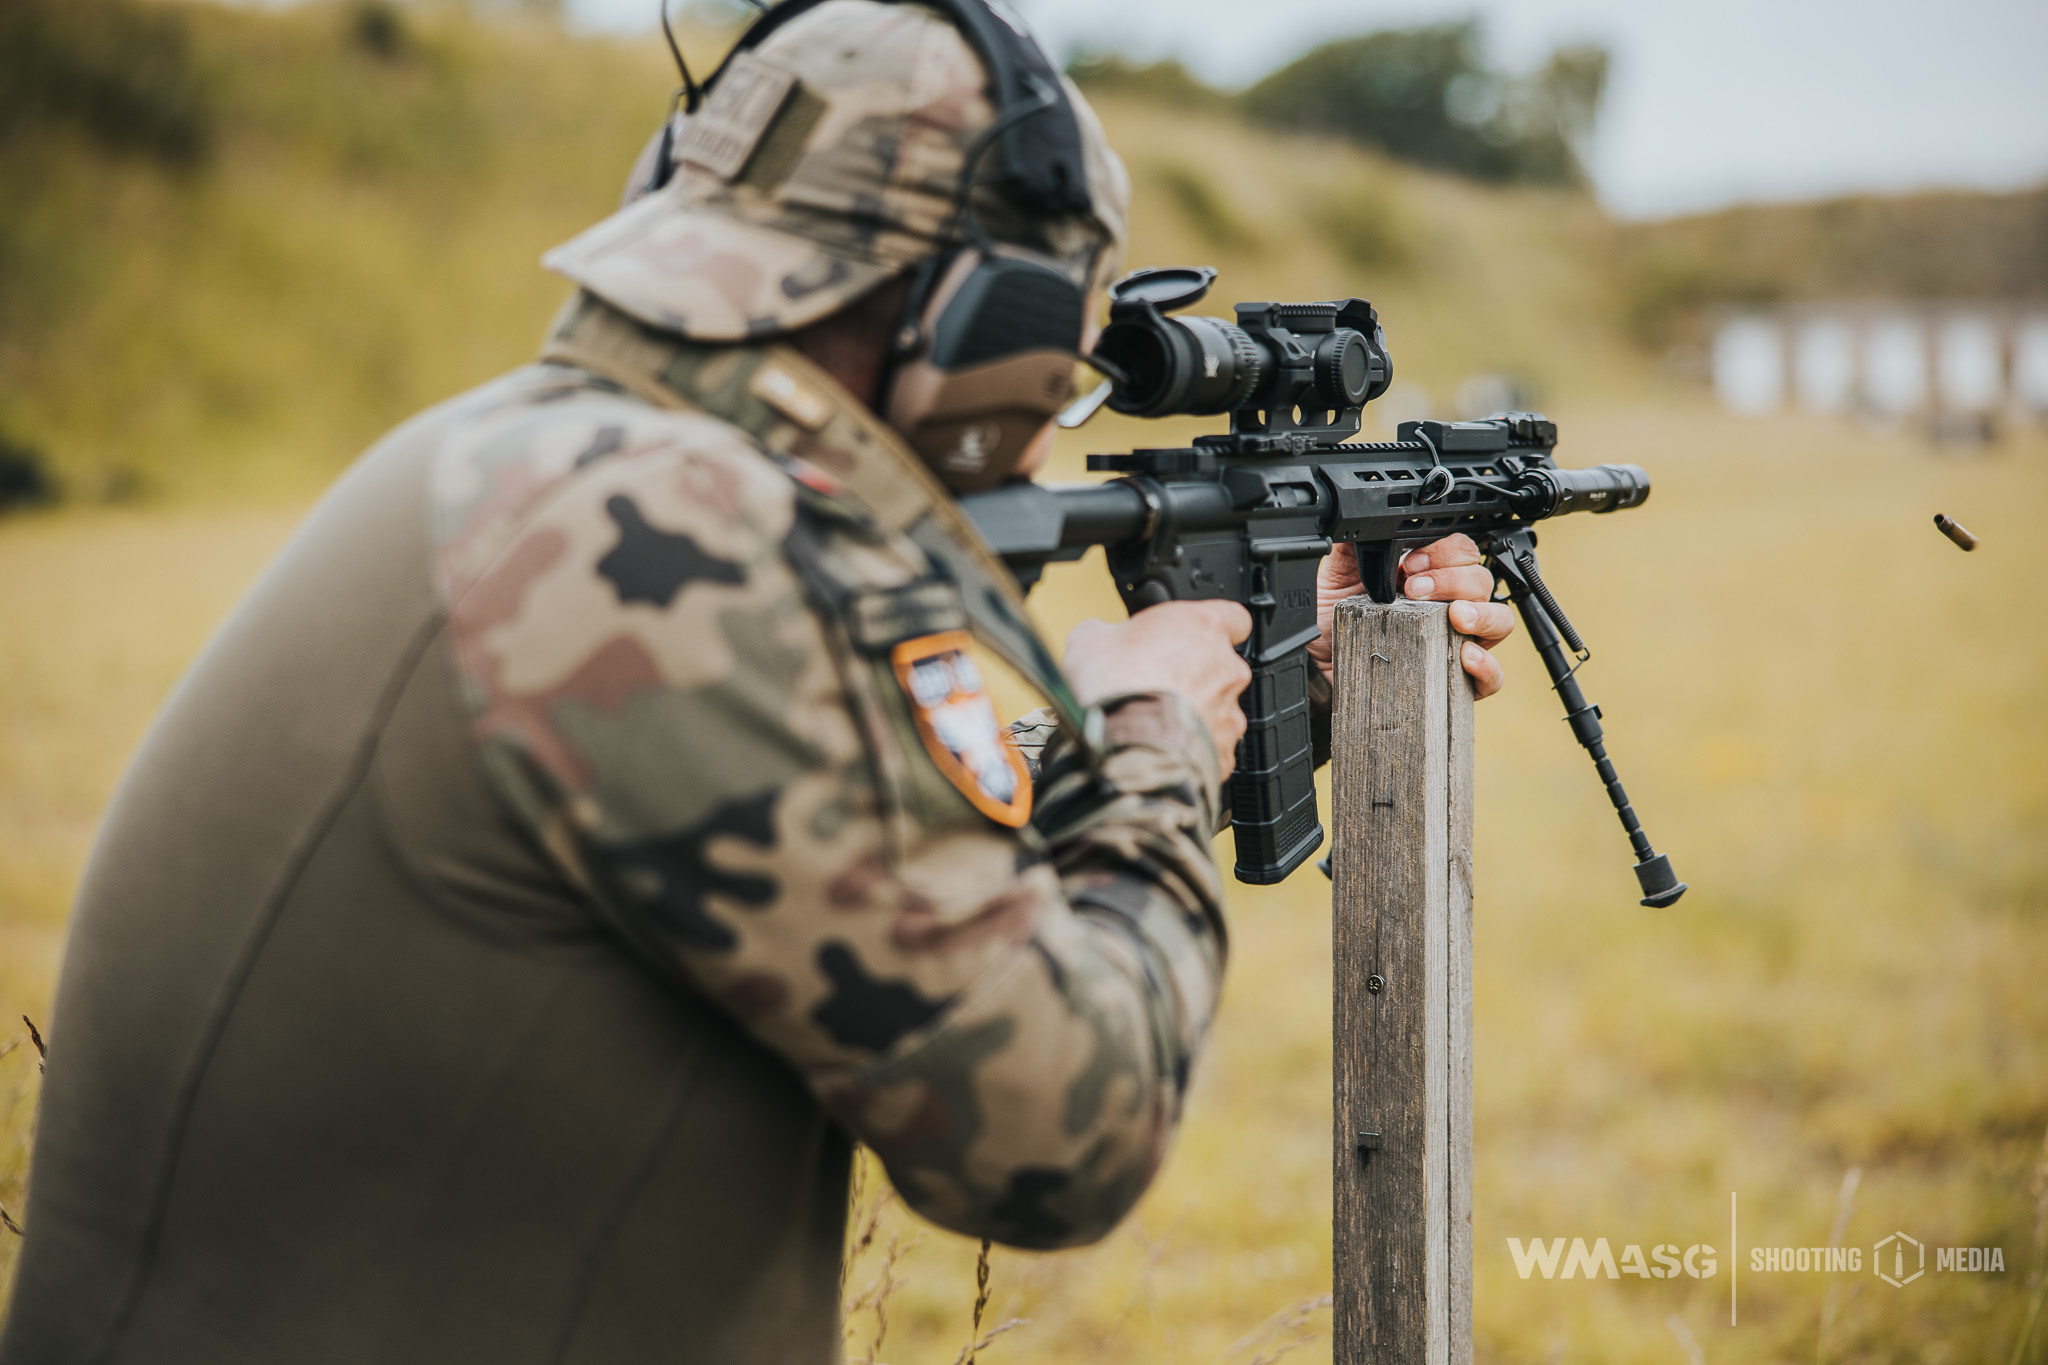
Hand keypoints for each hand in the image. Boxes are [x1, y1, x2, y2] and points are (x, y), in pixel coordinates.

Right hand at [1063, 601, 1253, 778]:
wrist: (1123, 749)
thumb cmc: (1114, 689)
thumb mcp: (1090, 639)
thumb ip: (1108, 631)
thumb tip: (1100, 635)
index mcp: (1203, 628)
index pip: (1233, 618)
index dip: (1210, 629)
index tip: (1191, 636)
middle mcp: (1226, 668)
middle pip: (1222, 667)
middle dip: (1195, 676)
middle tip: (1157, 684)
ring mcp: (1229, 713)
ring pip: (1219, 710)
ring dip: (1194, 713)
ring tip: (1156, 723)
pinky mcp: (1224, 752)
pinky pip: (1213, 748)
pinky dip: (1193, 749)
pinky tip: (1165, 749)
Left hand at [1305, 535, 1516, 698]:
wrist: (1321, 670)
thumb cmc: (1338, 625)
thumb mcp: (1339, 579)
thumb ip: (1352, 547)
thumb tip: (1360, 522)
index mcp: (1429, 577)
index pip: (1461, 551)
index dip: (1443, 551)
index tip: (1409, 564)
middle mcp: (1451, 606)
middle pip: (1482, 580)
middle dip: (1453, 579)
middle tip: (1415, 590)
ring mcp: (1460, 643)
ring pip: (1500, 621)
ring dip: (1482, 613)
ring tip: (1455, 616)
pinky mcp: (1457, 683)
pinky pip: (1493, 677)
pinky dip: (1488, 665)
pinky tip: (1466, 656)